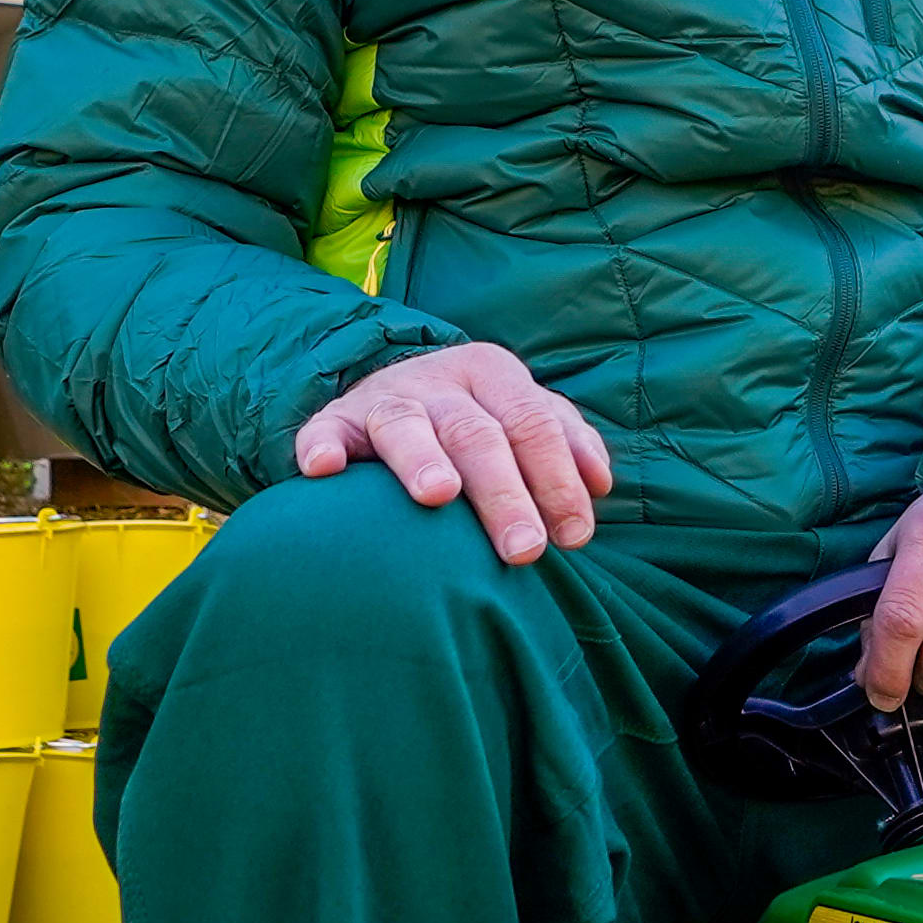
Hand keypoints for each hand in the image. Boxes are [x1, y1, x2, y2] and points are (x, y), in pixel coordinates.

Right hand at [296, 341, 610, 564]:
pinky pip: (324, 431)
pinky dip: (322, 447)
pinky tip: (323, 470)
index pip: (533, 424)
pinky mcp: (336, 421)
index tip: (574, 537)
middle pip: (477, 434)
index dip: (557, 479)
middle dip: (505, 493)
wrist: (393, 392)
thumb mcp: (523, 418)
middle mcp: (439, 380)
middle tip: (524, 549)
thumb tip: (600, 484)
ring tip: (437, 496)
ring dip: (422, 458)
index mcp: (493, 373)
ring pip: (405, 425)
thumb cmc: (476, 420)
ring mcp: (384, 398)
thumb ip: (567, 442)